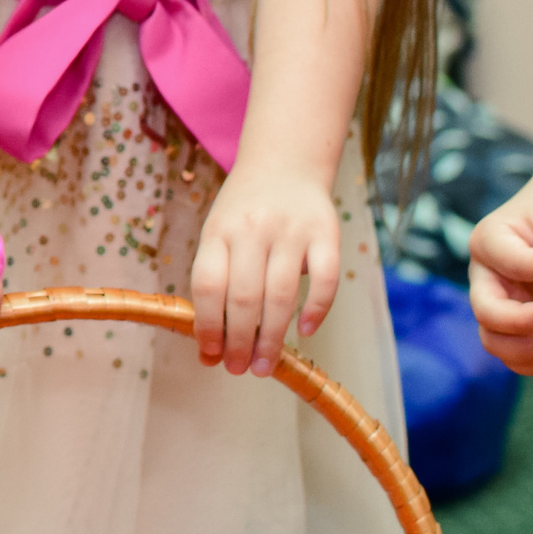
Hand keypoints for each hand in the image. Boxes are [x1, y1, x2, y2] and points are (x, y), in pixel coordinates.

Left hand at [190, 166, 341, 376]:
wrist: (283, 164)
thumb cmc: (243, 213)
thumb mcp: (218, 233)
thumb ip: (215, 279)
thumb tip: (208, 343)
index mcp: (218, 231)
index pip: (207, 285)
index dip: (206, 325)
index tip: (209, 356)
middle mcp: (253, 229)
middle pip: (243, 296)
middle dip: (238, 341)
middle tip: (238, 369)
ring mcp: (291, 231)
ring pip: (281, 294)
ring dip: (272, 337)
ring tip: (265, 366)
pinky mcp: (327, 233)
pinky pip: (325, 279)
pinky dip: (316, 309)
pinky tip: (305, 331)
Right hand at [466, 178, 532, 374]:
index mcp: (487, 241)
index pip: (510, 261)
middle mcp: (483, 275)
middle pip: (485, 310)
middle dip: (518, 321)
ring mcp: (494, 300)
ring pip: (492, 337)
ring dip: (523, 349)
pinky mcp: (511, 319)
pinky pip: (507, 349)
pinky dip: (525, 363)